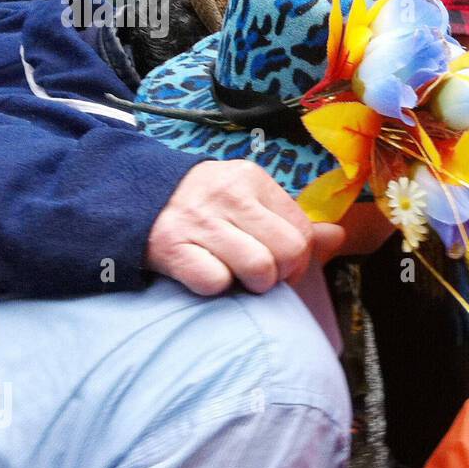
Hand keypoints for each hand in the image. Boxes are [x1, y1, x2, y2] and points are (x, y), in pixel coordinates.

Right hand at [146, 160, 344, 294]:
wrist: (129, 198)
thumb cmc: (202, 207)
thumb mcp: (247, 201)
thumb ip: (292, 221)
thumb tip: (339, 237)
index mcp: (253, 179)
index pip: (303, 230)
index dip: (299, 260)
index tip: (281, 267)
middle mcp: (228, 194)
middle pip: (289, 251)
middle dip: (281, 275)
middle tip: (261, 277)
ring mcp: (199, 220)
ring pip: (258, 268)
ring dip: (252, 285)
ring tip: (236, 278)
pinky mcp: (171, 247)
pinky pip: (214, 282)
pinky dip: (214, 288)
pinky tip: (205, 275)